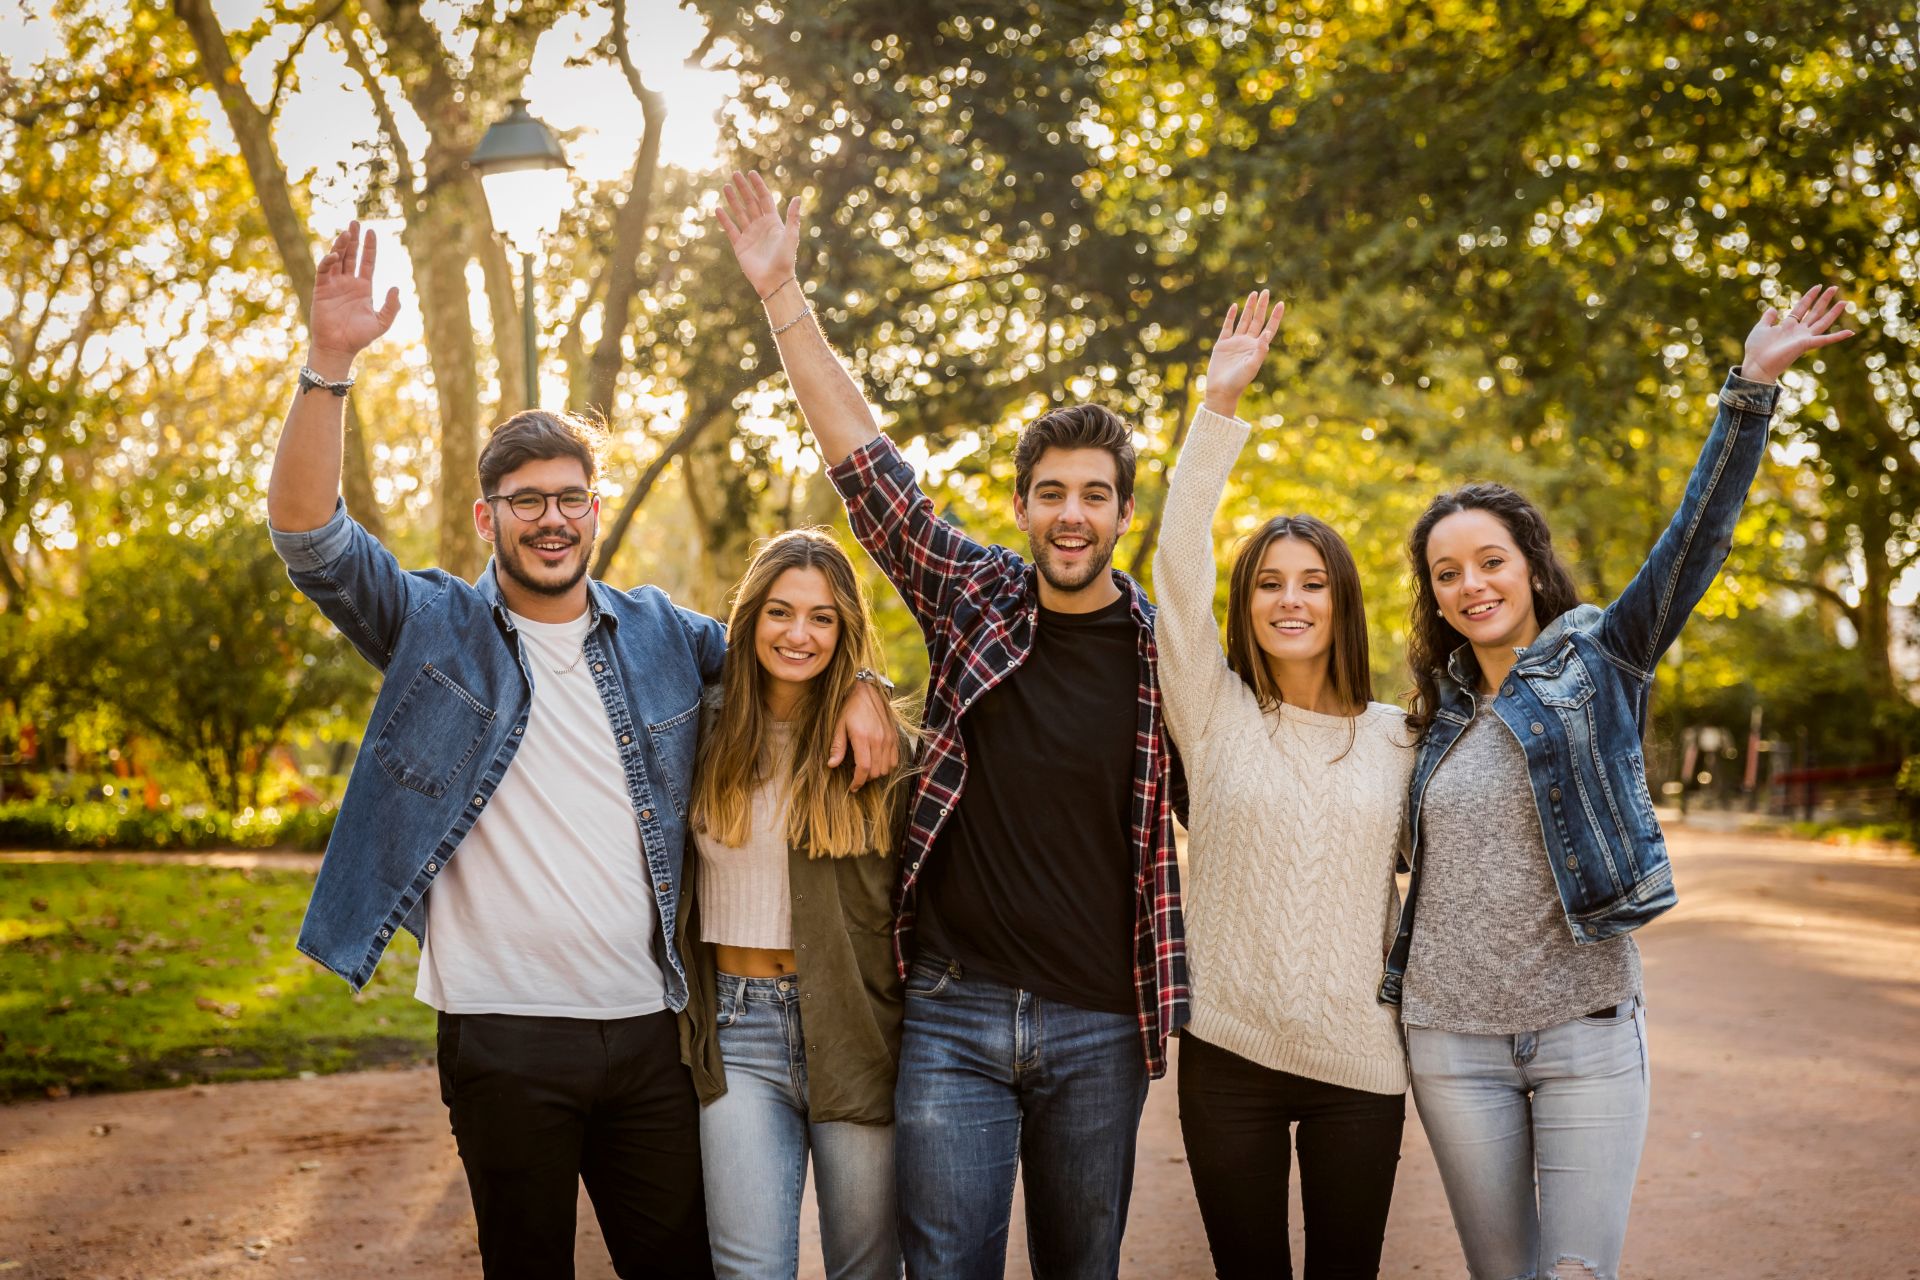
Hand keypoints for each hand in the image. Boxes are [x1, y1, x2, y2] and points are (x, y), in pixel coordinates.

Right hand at [308, 221, 400, 372]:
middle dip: (353, 239)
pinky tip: (335, 255)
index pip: (367, 262)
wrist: (339, 347)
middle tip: (355, 222)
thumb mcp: (382, 322)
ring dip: (341, 245)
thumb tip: (395, 288)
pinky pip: (324, 271)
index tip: (372, 232)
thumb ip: (391, 306)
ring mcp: (334, 284)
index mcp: (363, 288)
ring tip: (346, 232)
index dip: (369, 247)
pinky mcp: (322, 289)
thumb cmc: (359, 337)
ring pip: (337, 259)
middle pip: (351, 255)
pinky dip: (328, 261)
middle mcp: (348, 283)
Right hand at [715, 171, 802, 300]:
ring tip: (726, 186)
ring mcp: (749, 235)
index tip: (751, 173)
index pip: (764, 199)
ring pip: (739, 213)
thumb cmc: (785, 260)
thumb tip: (797, 198)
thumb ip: (792, 217)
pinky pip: (731, 230)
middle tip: (735, 174)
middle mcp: (760, 226)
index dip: (758, 186)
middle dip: (743, 188)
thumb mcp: (791, 236)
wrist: (774, 281)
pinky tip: (718, 209)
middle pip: (750, 202)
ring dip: (733, 200)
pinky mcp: (740, 246)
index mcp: (773, 222)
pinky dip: (724, 220)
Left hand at [829, 679, 899, 790]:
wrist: (868, 691)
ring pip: (887, 768)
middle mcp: (879, 740)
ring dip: (876, 773)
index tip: (852, 787)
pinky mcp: (895, 737)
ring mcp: (889, 738)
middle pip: (876, 771)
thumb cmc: (850, 708)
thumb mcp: (839, 725)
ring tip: (866, 769)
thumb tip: (832, 765)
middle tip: (856, 776)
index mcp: (863, 738)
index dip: (858, 781)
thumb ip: (837, 746)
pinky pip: (895, 760)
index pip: (864, 768)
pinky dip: (887, 766)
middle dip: (865, 778)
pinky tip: (877, 763)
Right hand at [1203, 289, 1284, 415]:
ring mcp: (1235, 342)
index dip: (1275, 316)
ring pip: (1244, 320)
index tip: (1281, 303)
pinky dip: (1231, 316)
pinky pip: (1228, 327)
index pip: (1269, 328)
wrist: (1221, 390)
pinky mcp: (1222, 344)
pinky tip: (1235, 306)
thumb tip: (1267, 333)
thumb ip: (1260, 350)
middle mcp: (1248, 343)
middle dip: (1261, 306)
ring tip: (1253, 294)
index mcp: (1257, 348)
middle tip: (1265, 291)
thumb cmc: (1238, 382)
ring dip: (1249, 307)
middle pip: (1257, 320)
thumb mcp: (1252, 366)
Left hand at [1741, 284, 1855, 383]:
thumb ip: (1768, 318)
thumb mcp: (1761, 328)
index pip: (1802, 307)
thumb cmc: (1756, 349)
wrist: (1756, 365)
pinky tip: (1850, 332)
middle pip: (1814, 312)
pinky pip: (1825, 340)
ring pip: (1822, 322)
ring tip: (1844, 302)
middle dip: (1824, 300)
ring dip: (1834, 312)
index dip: (1809, 296)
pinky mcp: (1805, 345)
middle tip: (1835, 287)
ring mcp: (1803, 338)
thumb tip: (1773, 308)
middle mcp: (1798, 331)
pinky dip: (1838, 336)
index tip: (1818, 286)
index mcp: (1788, 325)